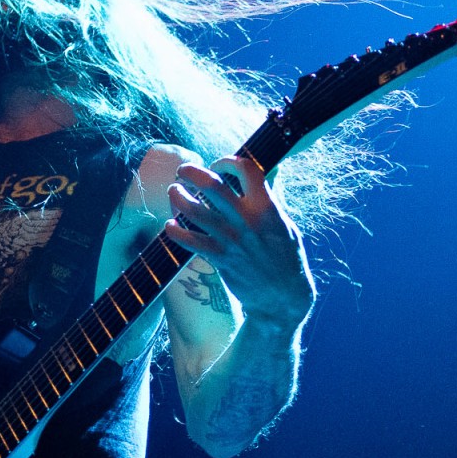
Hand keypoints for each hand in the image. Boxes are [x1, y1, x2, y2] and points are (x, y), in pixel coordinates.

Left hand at [167, 155, 314, 330]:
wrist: (283, 296)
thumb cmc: (286, 257)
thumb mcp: (285, 223)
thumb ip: (270, 197)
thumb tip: (269, 169)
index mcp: (267, 208)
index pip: (246, 170)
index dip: (228, 161)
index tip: (219, 165)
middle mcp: (247, 221)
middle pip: (212, 185)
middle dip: (192, 172)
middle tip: (183, 171)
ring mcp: (232, 240)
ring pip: (194, 210)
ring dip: (178, 197)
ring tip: (174, 191)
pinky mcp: (220, 259)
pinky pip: (189, 241)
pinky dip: (175, 231)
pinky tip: (170, 225)